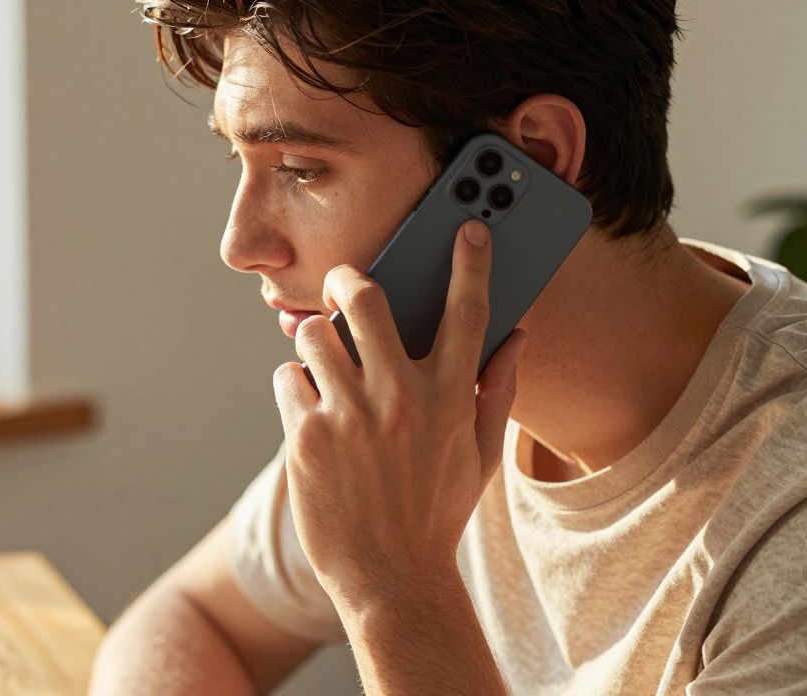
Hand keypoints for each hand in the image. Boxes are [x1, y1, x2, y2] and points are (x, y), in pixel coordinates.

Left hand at [272, 219, 526, 611]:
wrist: (390, 579)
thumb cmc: (436, 512)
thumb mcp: (480, 456)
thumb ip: (498, 391)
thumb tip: (518, 337)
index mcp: (452, 397)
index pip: (468, 311)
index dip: (470, 262)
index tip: (469, 227)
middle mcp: (402, 397)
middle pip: (366, 297)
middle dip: (348, 280)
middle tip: (342, 287)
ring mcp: (350, 415)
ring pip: (313, 333)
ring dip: (315, 340)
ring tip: (325, 364)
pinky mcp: (306, 436)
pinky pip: (288, 380)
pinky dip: (296, 390)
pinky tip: (311, 416)